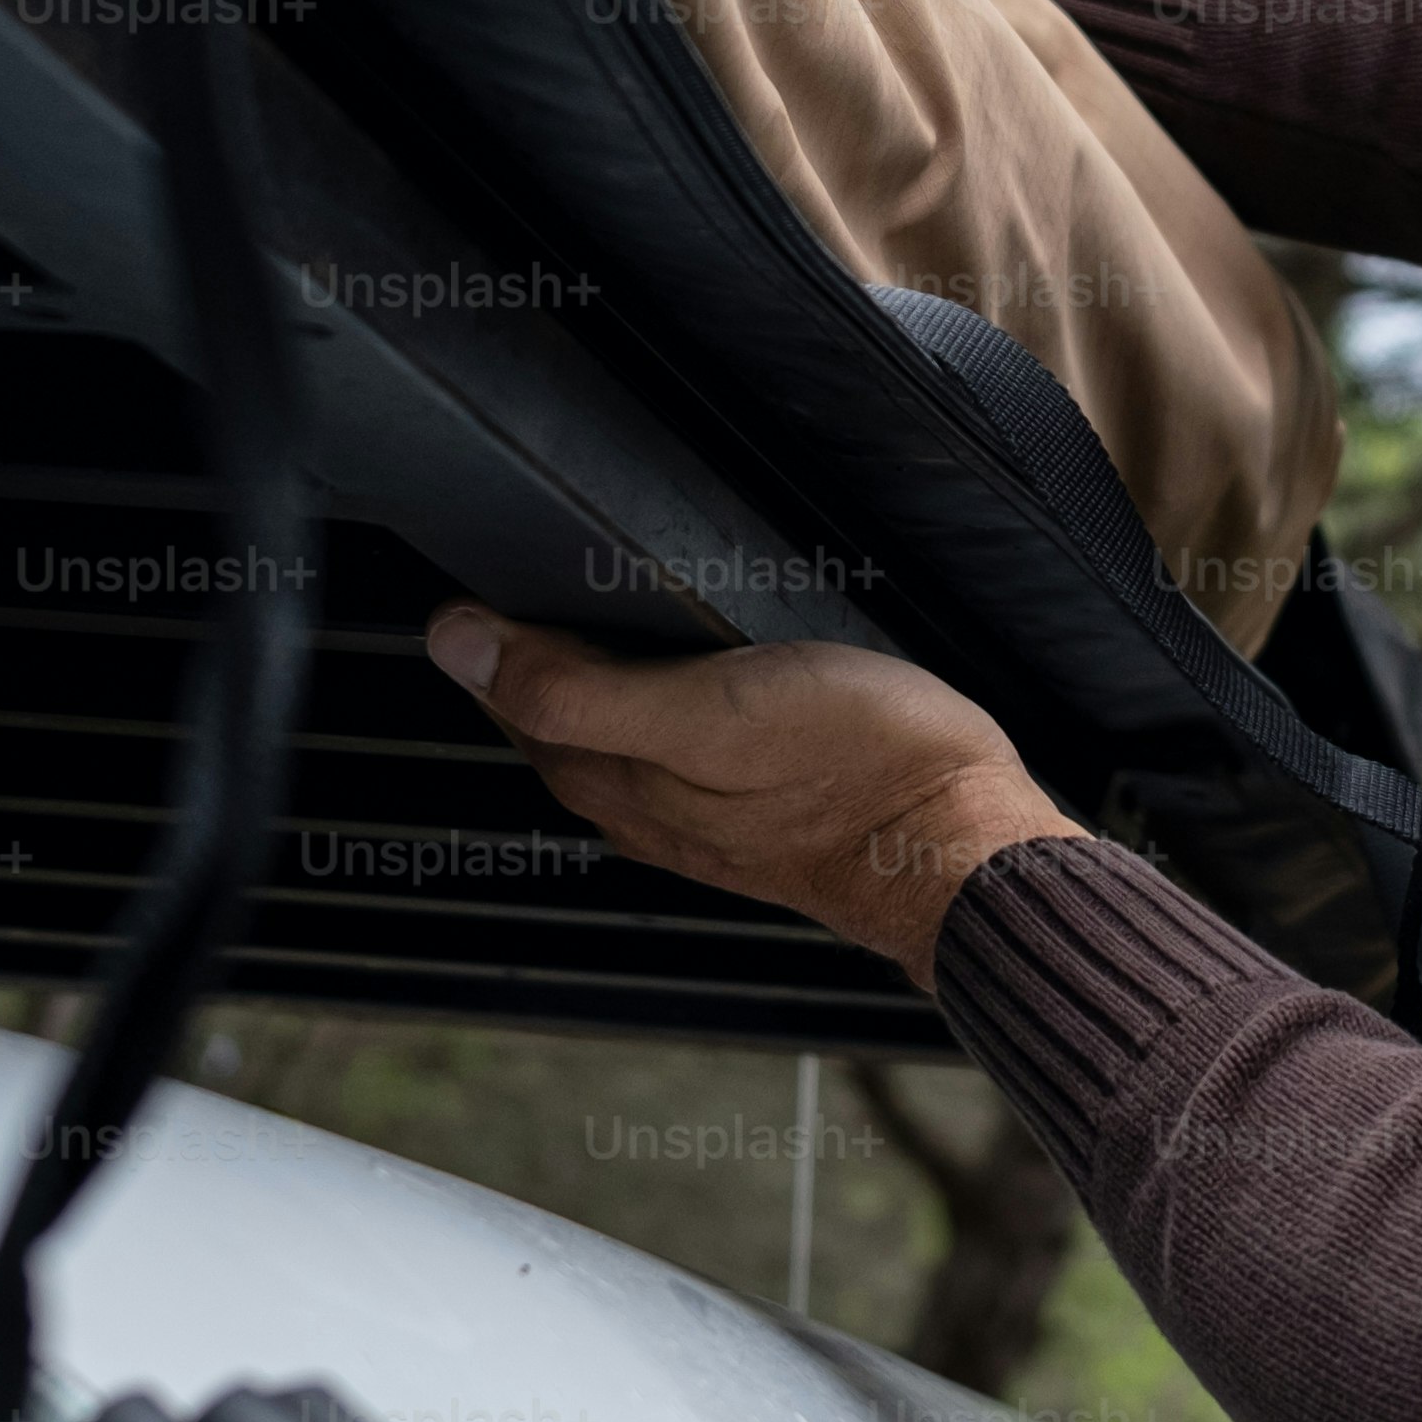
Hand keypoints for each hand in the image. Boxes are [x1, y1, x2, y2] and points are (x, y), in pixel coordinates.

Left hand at [423, 605, 1079, 982]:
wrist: (966, 848)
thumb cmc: (853, 769)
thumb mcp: (704, 710)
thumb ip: (577, 688)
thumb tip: (455, 643)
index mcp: (619, 783)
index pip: (517, 705)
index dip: (495, 641)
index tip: (489, 573)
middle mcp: (650, 811)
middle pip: (563, 731)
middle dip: (538, 665)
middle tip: (539, 581)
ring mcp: (709, 820)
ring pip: (623, 748)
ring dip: (601, 690)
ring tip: (607, 619)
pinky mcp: (768, 813)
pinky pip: (687, 760)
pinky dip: (668, 715)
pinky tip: (700, 687)